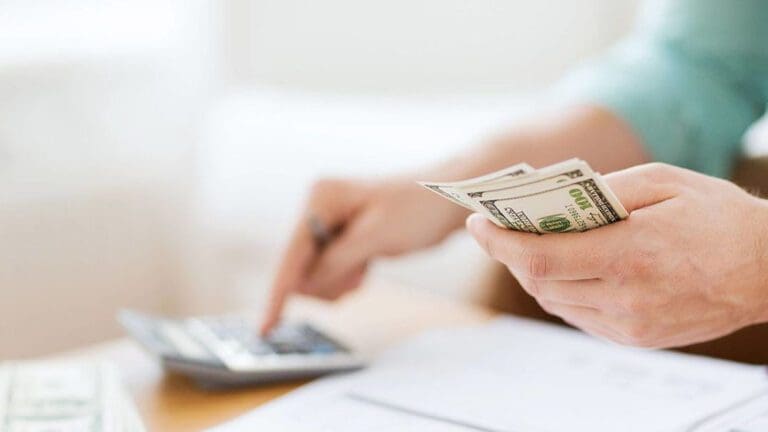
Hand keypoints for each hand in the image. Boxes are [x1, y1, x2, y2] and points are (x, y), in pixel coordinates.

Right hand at [261, 176, 466, 333]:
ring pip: (315, 274)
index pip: (291, 255)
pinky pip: (330, 270)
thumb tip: (302, 284)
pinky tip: (366, 264)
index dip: (278, 293)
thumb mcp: (376, 236)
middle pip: (301, 268)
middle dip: (328, 281)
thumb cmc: (417, 209)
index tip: (266, 327)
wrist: (448, 199)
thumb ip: (336, 260)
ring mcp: (327, 222)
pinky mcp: (339, 236)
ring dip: (340, 280)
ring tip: (367, 264)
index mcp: (320, 198)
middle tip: (360, 271)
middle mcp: (317, 208)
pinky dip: (346, 276)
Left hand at [467, 163, 767, 347]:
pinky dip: (561, 291)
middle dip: (510, 253)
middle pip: (540, 282)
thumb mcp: (663, 182)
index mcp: (630, 254)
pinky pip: (578, 316)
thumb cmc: (718, 218)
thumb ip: (603, 190)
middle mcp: (626, 298)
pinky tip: (566, 268)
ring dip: (533, 273)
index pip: (541, 257)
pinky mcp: (636, 339)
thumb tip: (553, 199)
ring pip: (555, 302)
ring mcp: (630, 325)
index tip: (477, 223)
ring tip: (528, 244)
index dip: (500, 242)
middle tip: (497, 228)